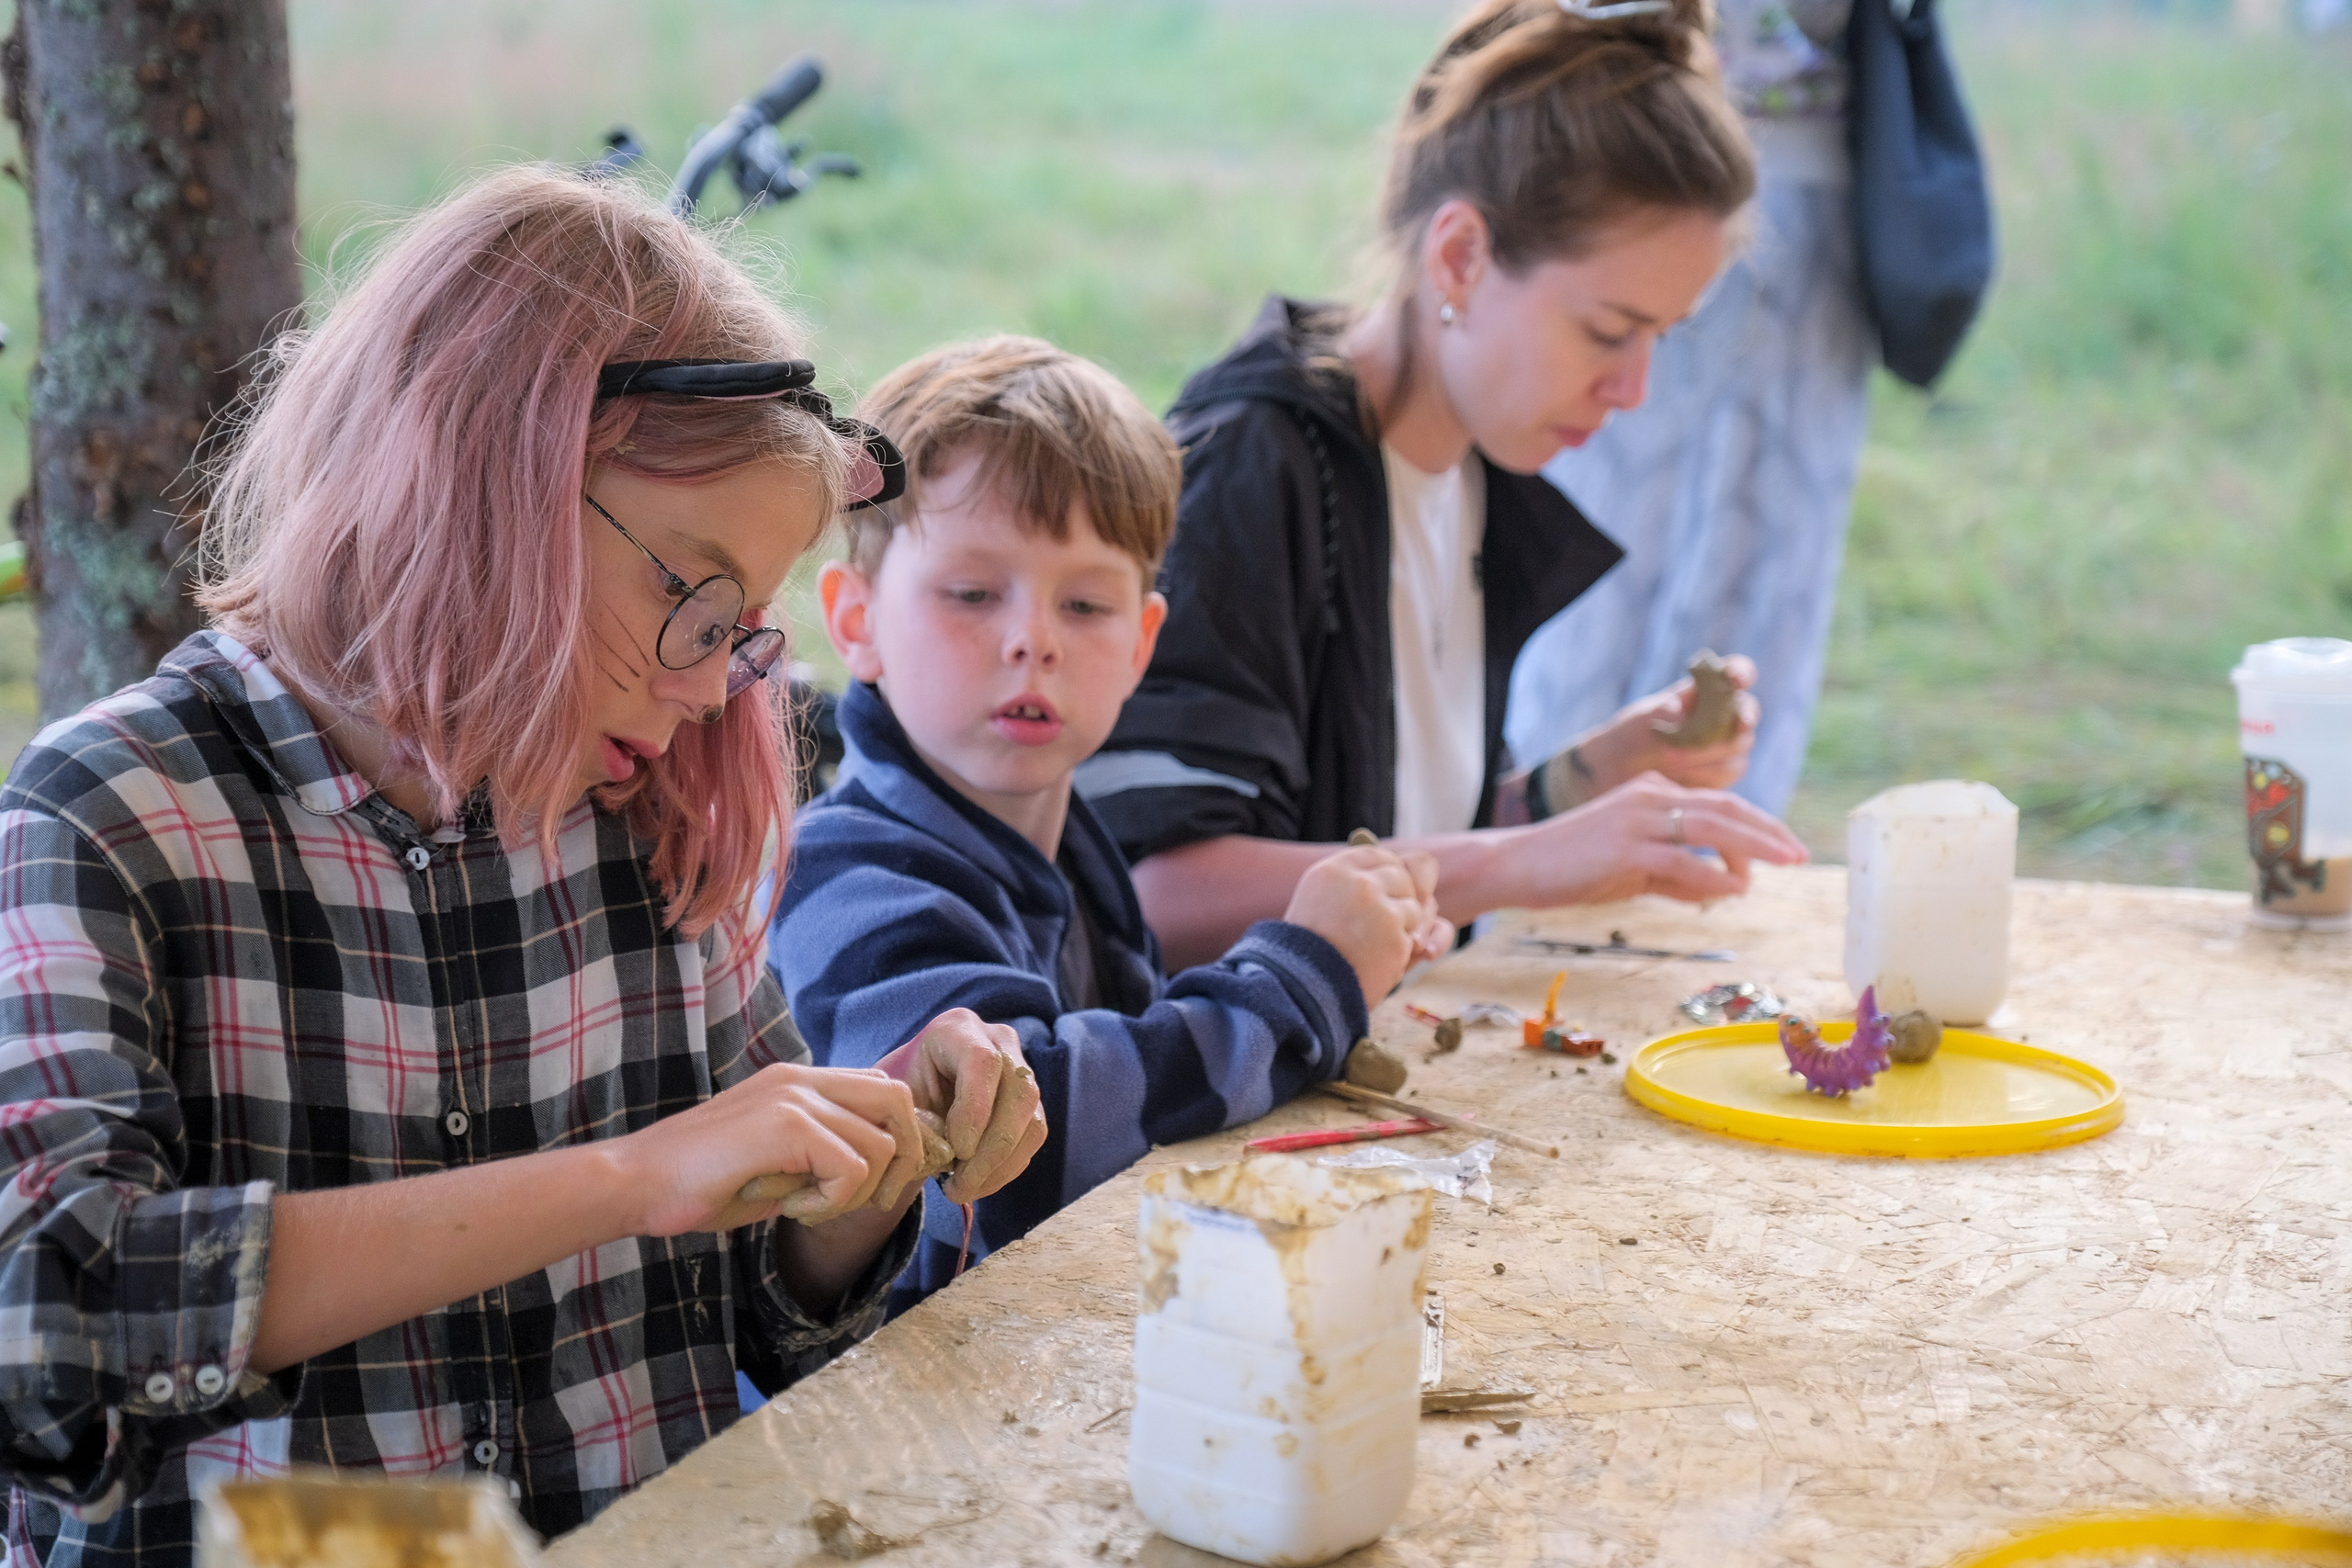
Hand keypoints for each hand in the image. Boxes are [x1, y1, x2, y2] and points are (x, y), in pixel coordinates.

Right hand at [618, 1062, 923, 1236]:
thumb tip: (876, 1179)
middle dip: (900, 1158)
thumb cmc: (698, 1183)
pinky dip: (833, 1202)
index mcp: (798, 1082)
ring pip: (881, 1143)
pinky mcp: (786, 1124)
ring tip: (811, 1206)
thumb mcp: (775, 1165)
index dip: (896, 1137)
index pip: (882, 1089)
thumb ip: (821, 1159)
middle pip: (898, 1100)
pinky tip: (794, 1210)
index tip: (877, 1185)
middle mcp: (801, 1079)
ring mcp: (794, 1096)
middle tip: (864, 1201)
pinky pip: (852, 1169)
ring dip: (858, 1190)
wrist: (636, 1183)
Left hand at [876, 1009, 1046, 1204]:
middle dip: (992, 1148)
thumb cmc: (898, 1094)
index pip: (982, 1061)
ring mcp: (1020, 1069)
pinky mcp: (1030, 1102)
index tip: (957, 1151)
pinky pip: (1033, 1137)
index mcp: (957, 1028)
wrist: (912, 1095)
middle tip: (961, 1185)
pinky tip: (978, 1185)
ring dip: (1001, 1165)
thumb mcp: (895, 1098)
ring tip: (964, 1190)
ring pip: (1033, 1118)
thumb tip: (943, 1153)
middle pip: (1019, 1091)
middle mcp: (997, 1041)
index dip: (975, 1109)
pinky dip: (1007, 1169)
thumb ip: (913, 1116)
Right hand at [1283, 844, 1452, 1006]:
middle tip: (1381, 927)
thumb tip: (1414, 883)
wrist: (1301, 992)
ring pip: (1417, 907)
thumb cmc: (1310, 955)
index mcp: (1333, 871)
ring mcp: (1379, 906)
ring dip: (1404, 930)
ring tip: (1371, 948)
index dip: (1390, 875)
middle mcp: (1357, 882)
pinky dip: (1403, 954)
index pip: (1380, 856)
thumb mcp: (1321, 904)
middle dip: (1401, 901)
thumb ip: (1358, 885)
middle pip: (1404, 877)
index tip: (1385, 894)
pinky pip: (1418, 937)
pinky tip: (1376, 964)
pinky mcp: (1396, 934)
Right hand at [1519, 772, 1807, 906]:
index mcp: (1652, 793)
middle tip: (1800, 854)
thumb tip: (1723, 888)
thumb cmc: (1571, 868)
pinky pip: (1681, 861)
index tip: (1785, 848)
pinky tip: (1734, 890)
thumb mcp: (1631, 867)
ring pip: (1711, 827)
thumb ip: (1675, 874)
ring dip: (1754, 847)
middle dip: (1769, 832)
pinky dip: (1712, 876)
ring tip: (1785, 865)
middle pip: (1725, 809)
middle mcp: (1649, 797)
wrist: (1515, 864)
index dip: (1759, 825)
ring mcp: (1636, 821)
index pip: (1719, 804)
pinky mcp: (1624, 849)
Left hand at [1577, 655, 1759, 793]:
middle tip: (1735, 724)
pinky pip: (1730, 769)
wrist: (1626, 769)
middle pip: (1748, 710)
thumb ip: (1666, 714)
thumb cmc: (1637, 734)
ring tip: (1672, 761)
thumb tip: (1681, 719)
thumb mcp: (1644, 719)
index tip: (1734, 678)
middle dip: (1741, 717)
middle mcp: (1725, 712)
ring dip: (1711, 752)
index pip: (1737, 671)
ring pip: (1741, 743)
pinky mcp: (1726, 769)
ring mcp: (1729, 741)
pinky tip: (1679, 776)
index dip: (1741, 671)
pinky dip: (1707, 773)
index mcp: (1708, 687)